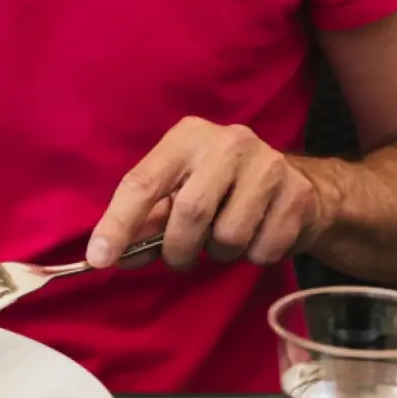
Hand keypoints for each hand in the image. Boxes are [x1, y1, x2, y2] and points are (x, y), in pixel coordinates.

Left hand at [86, 117, 329, 269]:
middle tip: (180, 258)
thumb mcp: (179, 194)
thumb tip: (110, 255)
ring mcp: (268, 165)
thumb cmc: (222, 191)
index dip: (118, 224)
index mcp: (187, 138)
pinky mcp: (297, 194)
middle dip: (179, 249)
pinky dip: (253, 256)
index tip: (99, 258)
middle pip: (190, 212)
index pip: (142, 182)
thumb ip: (146, 223)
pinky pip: (262, 249)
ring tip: (225, 239)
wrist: (297, 187)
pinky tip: (257, 236)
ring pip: (228, 236)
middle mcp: (228, 142)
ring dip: (219, 253)